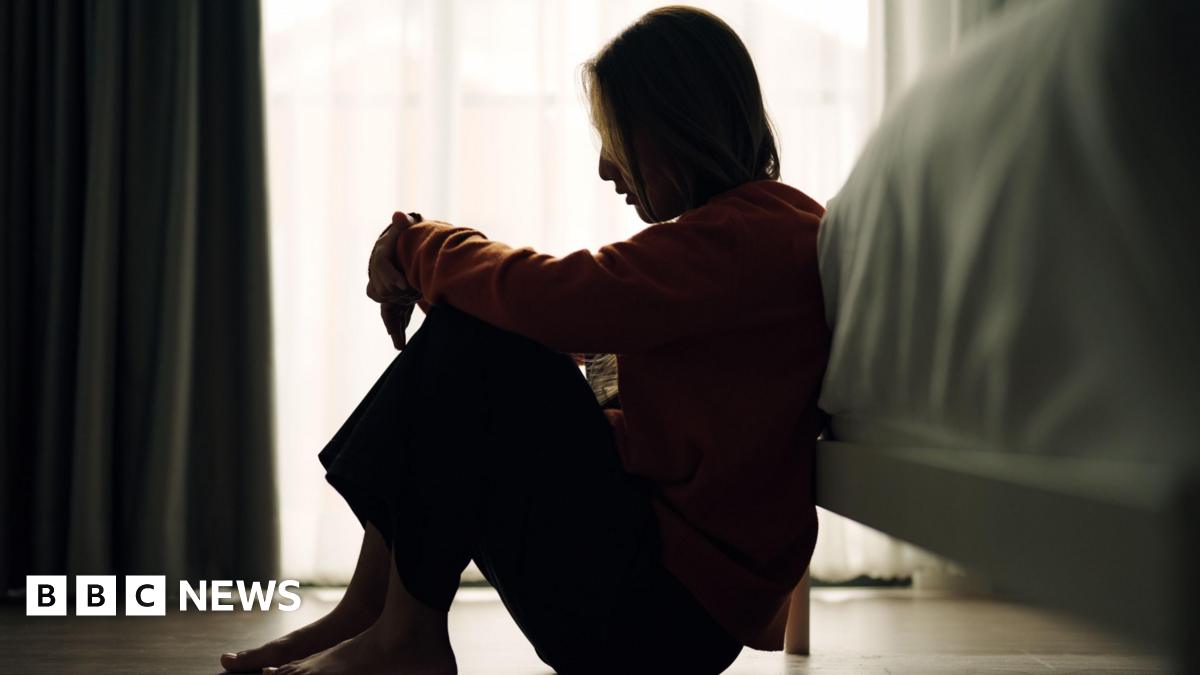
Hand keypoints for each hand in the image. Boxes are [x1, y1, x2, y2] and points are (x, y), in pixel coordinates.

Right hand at [368, 212, 422, 348]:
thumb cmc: (406, 236)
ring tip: (400, 343)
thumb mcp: (406, 227)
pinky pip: (393, 317)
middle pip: (382, 293)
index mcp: (382, 258)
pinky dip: (397, 330)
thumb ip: (404, 224)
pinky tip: (401, 345)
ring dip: (393, 325)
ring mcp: (387, 290)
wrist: (406, 247)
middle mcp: (381, 277)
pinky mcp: (395, 301)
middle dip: (394, 303)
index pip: (382, 268)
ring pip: (387, 310)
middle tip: (407, 311)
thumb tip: (399, 214)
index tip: (404, 285)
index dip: (391, 277)